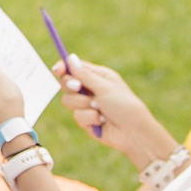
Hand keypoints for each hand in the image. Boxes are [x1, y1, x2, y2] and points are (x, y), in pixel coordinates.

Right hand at [54, 54, 174, 167]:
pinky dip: (89, 118)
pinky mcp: (86, 120)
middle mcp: (91, 90)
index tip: (57, 69)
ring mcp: (87, 105)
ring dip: (83, 104)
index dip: (64, 68)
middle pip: (66, 83)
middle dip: (72, 87)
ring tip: (99, 109)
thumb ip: (84, 75)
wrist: (133, 132)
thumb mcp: (104, 87)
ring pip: (68, 100)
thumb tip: (70, 58)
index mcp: (98, 77)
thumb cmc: (124, 106)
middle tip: (79, 88)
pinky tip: (101, 121)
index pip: (75, 68)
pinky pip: (76, 116)